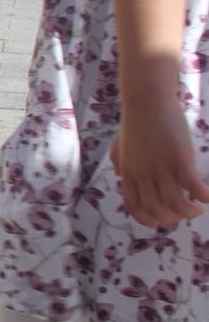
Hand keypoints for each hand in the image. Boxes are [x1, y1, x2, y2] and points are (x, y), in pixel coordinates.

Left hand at [113, 96, 208, 227]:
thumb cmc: (136, 120)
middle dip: (171, 219)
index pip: (134, 206)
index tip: (160, 221)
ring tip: (198, 208)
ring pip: (176, 205)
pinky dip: (204, 197)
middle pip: (157, 211)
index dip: (148, 219)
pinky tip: (208, 195)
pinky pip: (194, 188)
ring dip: (190, 212)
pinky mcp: (180, 159)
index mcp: (128, 172)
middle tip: (182, 211)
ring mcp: (162, 168)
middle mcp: (143, 174)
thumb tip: (121, 176)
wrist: (146, 100)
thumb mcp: (121, 144)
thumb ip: (120, 162)